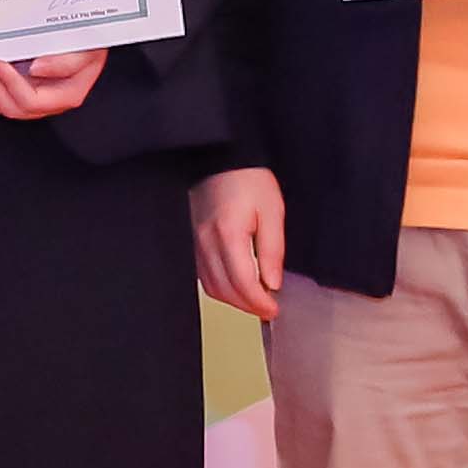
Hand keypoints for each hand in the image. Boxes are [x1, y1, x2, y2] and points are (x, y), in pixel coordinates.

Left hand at [0, 47, 106, 121]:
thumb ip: (66, 61)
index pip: (32, 101)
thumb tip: (38, 69)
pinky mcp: (22, 90)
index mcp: (66, 95)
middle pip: (13, 107)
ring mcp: (34, 98)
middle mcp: (48, 102)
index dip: (11, 84)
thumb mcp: (87, 47)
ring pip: (1, 106)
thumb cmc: (90, 42)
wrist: (90, 37)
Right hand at [190, 164, 288, 319]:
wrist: (219, 159)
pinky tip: (236, 286)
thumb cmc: (247, 179)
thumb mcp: (272, 211)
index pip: (243, 284)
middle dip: (248, 306)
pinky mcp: (192, 242)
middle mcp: (206, 242)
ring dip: (234, 300)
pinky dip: (220, 288)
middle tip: (268, 308)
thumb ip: (272, 250)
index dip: (260, 303)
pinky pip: (203, 276)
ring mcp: (195, 243)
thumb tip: (272, 283)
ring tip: (254, 300)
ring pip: (212, 288)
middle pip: (225, 291)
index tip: (274, 308)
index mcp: (228, 234)